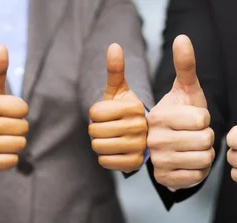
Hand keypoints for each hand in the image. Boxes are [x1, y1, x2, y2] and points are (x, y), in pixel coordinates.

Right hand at [0, 44, 28, 174]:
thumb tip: (2, 46)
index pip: (23, 109)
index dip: (19, 112)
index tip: (6, 113)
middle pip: (23, 128)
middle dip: (18, 129)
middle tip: (2, 129)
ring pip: (19, 144)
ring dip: (14, 144)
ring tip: (0, 140)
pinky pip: (12, 161)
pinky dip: (8, 158)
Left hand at [88, 43, 146, 172]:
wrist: (141, 135)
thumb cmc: (125, 110)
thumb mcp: (119, 89)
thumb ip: (115, 69)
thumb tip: (114, 46)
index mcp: (134, 107)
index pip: (95, 113)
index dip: (96, 113)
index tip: (107, 113)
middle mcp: (140, 127)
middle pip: (95, 131)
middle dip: (96, 129)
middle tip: (108, 127)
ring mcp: (139, 146)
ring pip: (98, 146)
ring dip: (100, 143)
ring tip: (111, 138)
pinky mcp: (135, 163)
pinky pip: (105, 161)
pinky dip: (105, 157)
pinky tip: (115, 150)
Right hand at [147, 35, 214, 188]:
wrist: (171, 143)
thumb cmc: (182, 114)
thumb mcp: (186, 90)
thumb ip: (185, 65)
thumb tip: (182, 37)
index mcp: (159, 116)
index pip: (202, 119)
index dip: (205, 119)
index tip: (194, 119)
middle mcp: (154, 140)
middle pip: (205, 140)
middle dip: (207, 136)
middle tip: (196, 134)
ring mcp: (158, 161)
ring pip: (204, 158)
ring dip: (206, 153)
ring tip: (194, 147)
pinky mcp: (165, 179)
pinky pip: (199, 175)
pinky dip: (200, 169)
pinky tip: (190, 161)